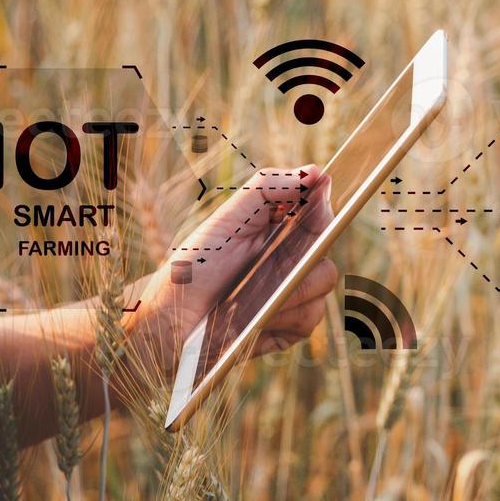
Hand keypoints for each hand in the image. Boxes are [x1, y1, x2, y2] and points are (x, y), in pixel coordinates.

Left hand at [131, 165, 340, 364]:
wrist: (172, 318)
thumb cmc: (195, 265)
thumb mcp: (228, 218)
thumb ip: (269, 187)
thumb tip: (315, 171)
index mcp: (280, 233)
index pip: (320, 218)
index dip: (323, 214)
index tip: (307, 216)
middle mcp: (291, 263)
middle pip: (326, 258)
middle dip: (303, 263)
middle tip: (270, 267)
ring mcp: (292, 297)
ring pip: (321, 292)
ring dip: (289, 294)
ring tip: (252, 298)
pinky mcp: (289, 328)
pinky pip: (308, 322)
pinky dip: (284, 321)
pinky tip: (256, 319)